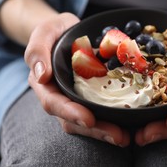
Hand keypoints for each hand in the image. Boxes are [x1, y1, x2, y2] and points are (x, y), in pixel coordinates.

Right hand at [25, 12, 129, 146]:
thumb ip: (38, 49)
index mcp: (44, 84)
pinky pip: (99, 111)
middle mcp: (59, 96)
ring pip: (86, 122)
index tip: (89, 118)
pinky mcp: (91, 96)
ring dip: (105, 131)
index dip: (70, 113)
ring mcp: (75, 98)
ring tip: (125, 137)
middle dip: (95, 130)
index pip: (53, 103)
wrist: (68, 29)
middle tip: (118, 136)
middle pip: (72, 120)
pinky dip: (112, 120)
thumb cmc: (55, 30)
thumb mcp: (44, 31)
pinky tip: (128, 125)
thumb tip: (41, 75)